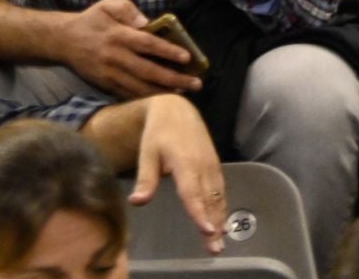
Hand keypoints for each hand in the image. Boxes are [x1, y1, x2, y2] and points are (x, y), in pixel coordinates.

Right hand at [61, 0, 202, 98]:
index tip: (187, 57)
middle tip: (195, 84)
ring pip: (141, 87)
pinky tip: (161, 98)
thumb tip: (147, 22)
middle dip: (174, 79)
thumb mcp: (107, 5)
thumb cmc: (91, 20)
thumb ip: (128, 9)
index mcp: (118, 35)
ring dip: (164, 92)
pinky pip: (129, 94)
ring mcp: (110, 73)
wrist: (63, 40)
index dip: (168, 51)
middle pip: (149, 71)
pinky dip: (146, 98)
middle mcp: (115, 56)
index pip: (148, 44)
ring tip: (184, 94)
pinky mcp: (106, 84)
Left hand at [131, 93, 225, 252]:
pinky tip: (221, 222)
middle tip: (215, 248)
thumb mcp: (147, 153)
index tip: (206, 230)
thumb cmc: (158, 133)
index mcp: (184, 162)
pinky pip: (221, 190)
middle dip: (213, 225)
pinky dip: (222, 207)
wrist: (177, 109)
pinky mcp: (215, 165)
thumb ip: (146, 179)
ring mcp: (211, 165)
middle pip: (208, 199)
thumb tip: (136, 202)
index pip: (192, 192)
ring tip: (219, 242)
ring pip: (218, 197)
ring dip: (220, 219)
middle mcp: (202, 166)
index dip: (199, 212)